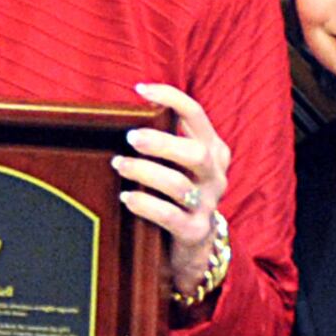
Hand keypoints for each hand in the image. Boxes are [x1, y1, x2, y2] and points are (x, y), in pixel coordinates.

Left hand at [116, 81, 228, 298]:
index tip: (140, 89)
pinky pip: (170, 216)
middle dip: (162, 142)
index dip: (170, 98)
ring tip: (120, 165)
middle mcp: (215, 176)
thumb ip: (164, 140)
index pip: (196, 115)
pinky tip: (126, 197)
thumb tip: (125, 112)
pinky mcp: (195, 232)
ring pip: (180, 186)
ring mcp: (208, 205)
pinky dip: (146, 204)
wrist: (193, 246)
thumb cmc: (176, 194)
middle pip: (196, 153)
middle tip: (130, 137)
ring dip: (146, 172)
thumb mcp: (178, 164)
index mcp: (213, 150)